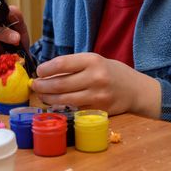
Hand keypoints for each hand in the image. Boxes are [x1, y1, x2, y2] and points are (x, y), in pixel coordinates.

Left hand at [31, 53, 161, 117]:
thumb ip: (73, 65)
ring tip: (42, 95)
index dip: (46, 69)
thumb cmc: (110, 71)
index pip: (62, 64)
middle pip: (60, 84)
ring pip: (64, 100)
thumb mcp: (93, 60)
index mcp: (92, 60)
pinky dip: (62, 107)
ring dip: (49, 98)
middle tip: (35, 85)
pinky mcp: (98, 111)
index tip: (39, 71)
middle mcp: (95, 78)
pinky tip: (56, 103)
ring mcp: (97, 96)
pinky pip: (74, 109)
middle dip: (43, 86)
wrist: (135, 89)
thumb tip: (46, 72)